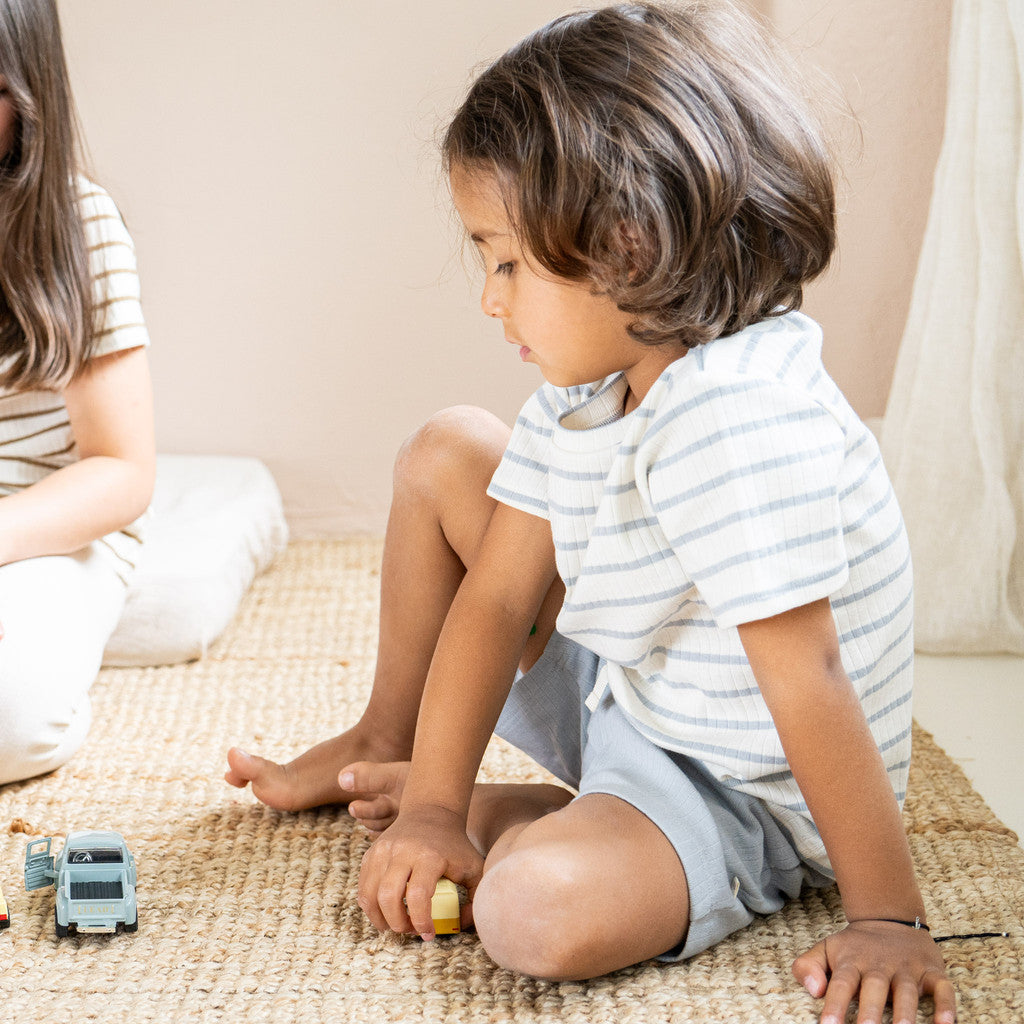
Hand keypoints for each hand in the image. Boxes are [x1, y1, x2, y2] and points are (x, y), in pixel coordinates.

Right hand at [357, 803, 482, 940]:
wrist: (431, 811)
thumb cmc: (455, 845)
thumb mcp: (474, 867)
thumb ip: (476, 897)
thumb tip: (460, 924)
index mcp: (430, 856)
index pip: (418, 895)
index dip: (421, 921)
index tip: (428, 934)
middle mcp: (403, 851)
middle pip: (388, 896)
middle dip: (397, 923)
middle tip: (410, 931)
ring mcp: (383, 850)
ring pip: (370, 894)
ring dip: (380, 919)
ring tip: (396, 924)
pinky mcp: (371, 852)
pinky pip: (363, 886)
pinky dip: (370, 905)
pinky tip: (385, 911)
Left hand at [792, 921, 955, 1023]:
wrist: (890, 918)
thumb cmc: (855, 947)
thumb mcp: (826, 949)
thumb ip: (808, 966)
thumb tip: (813, 990)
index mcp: (852, 961)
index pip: (841, 984)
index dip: (835, 1004)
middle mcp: (880, 965)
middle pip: (874, 987)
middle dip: (871, 1011)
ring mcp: (907, 968)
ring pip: (907, 991)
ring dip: (906, 1012)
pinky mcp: (932, 972)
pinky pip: (942, 989)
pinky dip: (946, 1005)